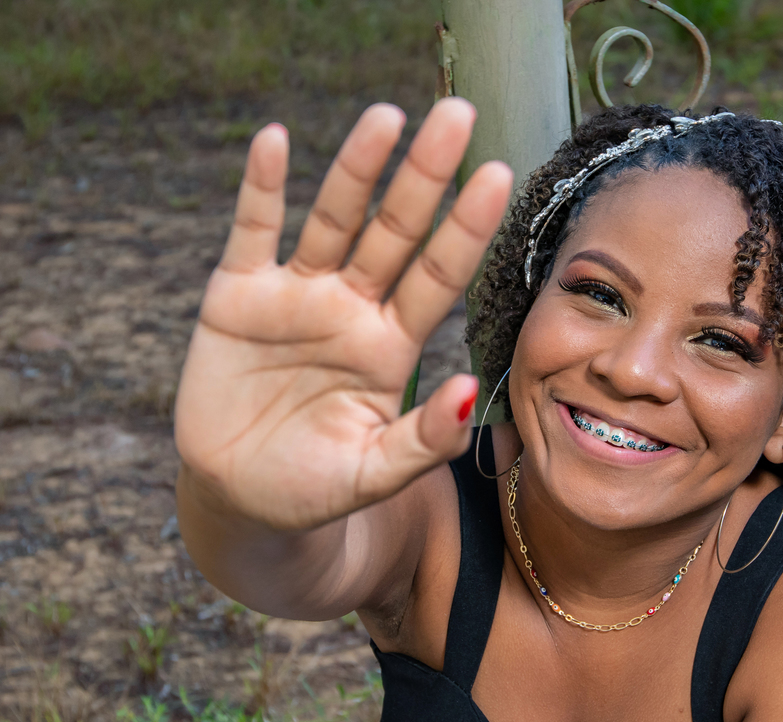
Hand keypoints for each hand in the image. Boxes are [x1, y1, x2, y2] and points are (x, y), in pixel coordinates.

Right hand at [175, 99, 512, 530]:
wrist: (245, 500)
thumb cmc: (318, 488)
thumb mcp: (373, 472)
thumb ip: (422, 440)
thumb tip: (471, 396)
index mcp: (392, 345)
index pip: (437, 276)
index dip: (465, 229)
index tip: (498, 176)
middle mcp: (353, 308)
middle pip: (394, 231)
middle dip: (424, 176)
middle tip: (456, 115)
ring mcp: (298, 297)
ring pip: (333, 221)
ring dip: (356, 169)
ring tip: (386, 116)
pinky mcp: (238, 297)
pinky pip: (252, 233)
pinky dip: (262, 189)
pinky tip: (274, 141)